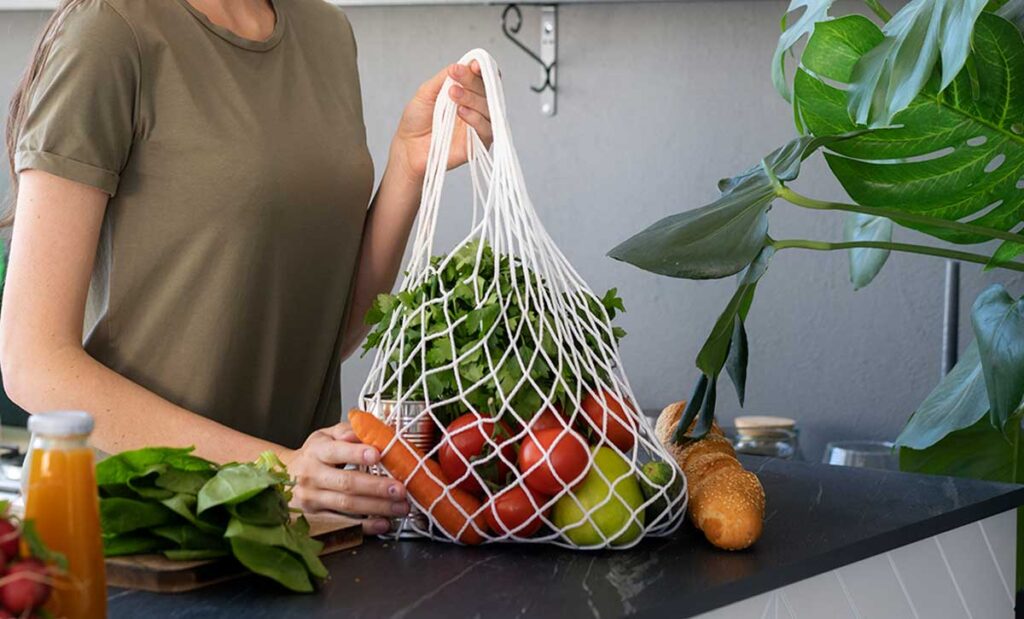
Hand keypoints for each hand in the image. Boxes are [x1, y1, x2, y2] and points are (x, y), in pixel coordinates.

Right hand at [285, 422, 408, 534]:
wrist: (285, 476)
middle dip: (376, 487)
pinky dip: (365, 526)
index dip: (357, 453)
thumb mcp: (326, 435)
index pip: (336, 452)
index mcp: (316, 451)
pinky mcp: (315, 518)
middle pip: (346, 483)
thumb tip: (366, 430)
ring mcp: (312, 499)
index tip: (377, 455)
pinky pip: (342, 524)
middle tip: (400, 489)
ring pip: (347, 505)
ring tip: (400, 507)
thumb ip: (347, 430)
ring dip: (377, 507)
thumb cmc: (315, 454)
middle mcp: (312, 476)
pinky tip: (383, 523)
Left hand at [391, 61, 493, 182]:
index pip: (483, 78)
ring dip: (471, 97)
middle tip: (455, 75)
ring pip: (488, 107)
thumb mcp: (426, 92)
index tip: (472, 64)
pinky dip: (475, 118)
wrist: (408, 146)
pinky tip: (461, 111)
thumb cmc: (416, 121)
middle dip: (472, 80)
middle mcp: (476, 107)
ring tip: (452, 93)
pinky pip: (486, 128)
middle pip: (487, 89)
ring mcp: (478, 125)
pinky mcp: (479, 143)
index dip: (482, 69)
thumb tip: (461, 64)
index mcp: (466, 92)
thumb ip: (444, 78)